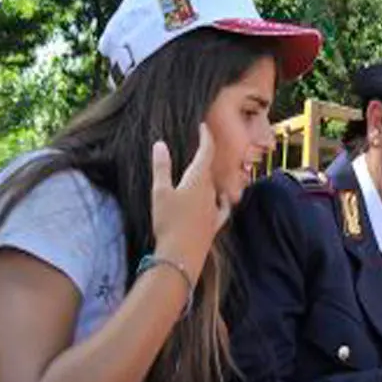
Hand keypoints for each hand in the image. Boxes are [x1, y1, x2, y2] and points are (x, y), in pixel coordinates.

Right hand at [150, 123, 229, 279]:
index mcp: (198, 180)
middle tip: (198, 147)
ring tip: (200, 173)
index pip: (206, 152)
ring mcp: (215, 208)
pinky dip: (220, 200)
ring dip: (208, 178)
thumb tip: (160, 144)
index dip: (205, 137)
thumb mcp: (160, 192)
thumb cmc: (168, 222)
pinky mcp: (215, 224)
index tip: (203, 127)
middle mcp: (211, 191)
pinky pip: (221, 207)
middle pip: (210, 169)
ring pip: (214, 187)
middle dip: (205, 157)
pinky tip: (219, 200)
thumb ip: (161, 167)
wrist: (181, 254)